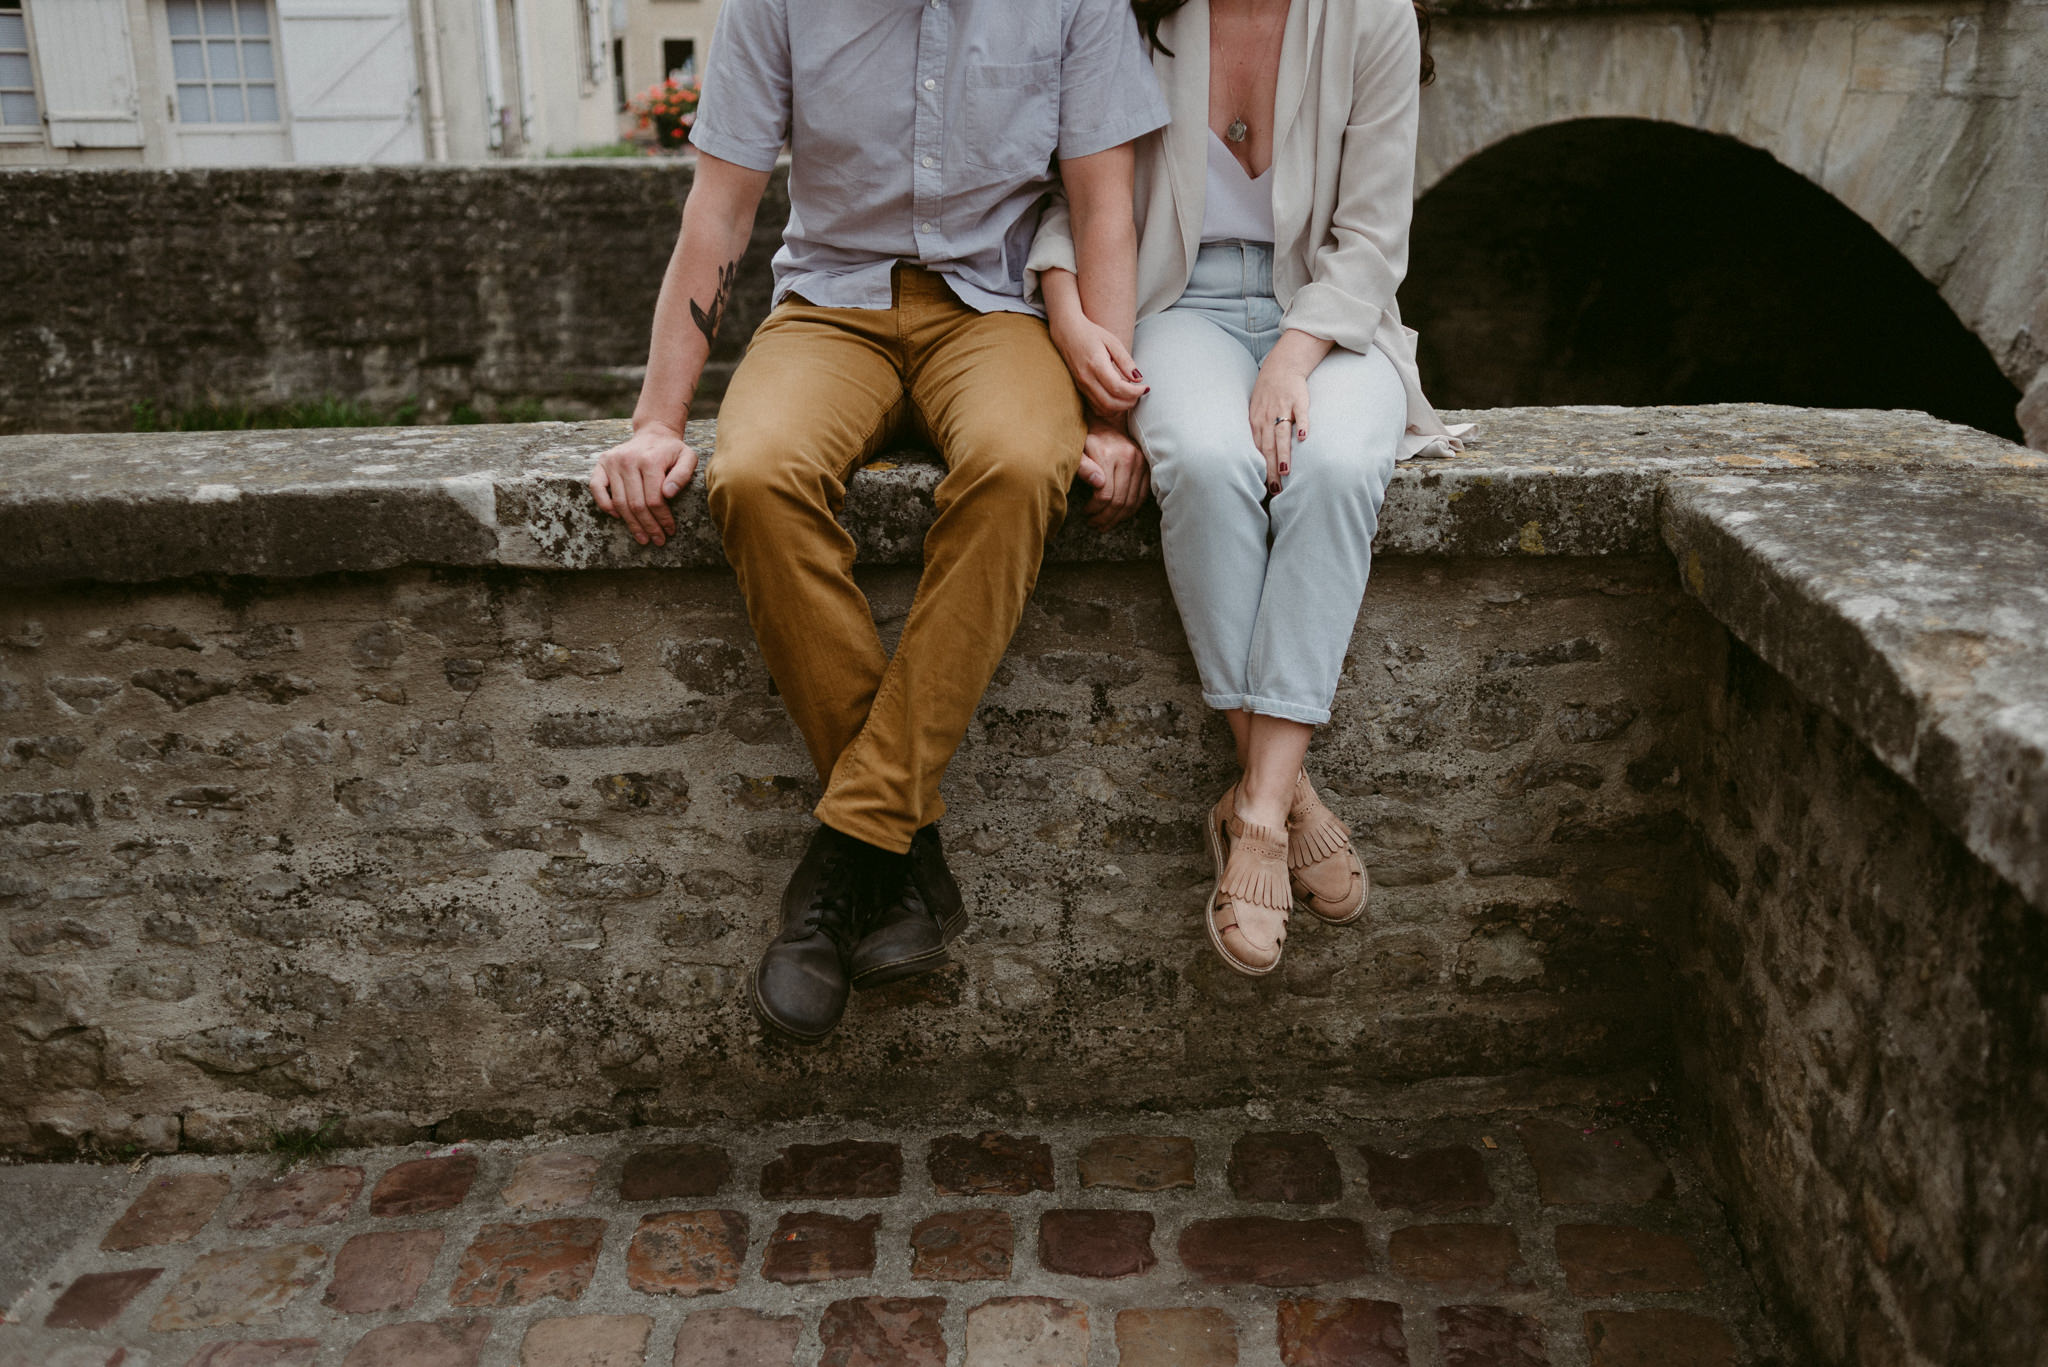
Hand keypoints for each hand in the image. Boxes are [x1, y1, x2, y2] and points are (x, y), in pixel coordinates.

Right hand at [589, 422, 695, 545]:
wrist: (654, 434)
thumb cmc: (672, 451)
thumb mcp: (687, 458)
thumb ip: (683, 475)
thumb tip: (669, 493)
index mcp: (650, 460)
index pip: (654, 499)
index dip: (662, 519)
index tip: (669, 530)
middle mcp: (628, 460)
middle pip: (636, 504)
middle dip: (648, 526)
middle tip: (657, 540)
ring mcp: (613, 461)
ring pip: (619, 502)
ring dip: (631, 524)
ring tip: (642, 537)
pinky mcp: (602, 464)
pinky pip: (596, 488)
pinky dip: (605, 505)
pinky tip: (618, 517)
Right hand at [1050, 309, 1147, 415]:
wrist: (1067, 332)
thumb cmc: (1091, 334)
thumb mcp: (1112, 342)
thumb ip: (1125, 361)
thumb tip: (1138, 378)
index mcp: (1096, 365)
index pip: (1118, 388)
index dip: (1135, 392)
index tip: (1145, 387)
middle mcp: (1087, 379)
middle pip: (1111, 403)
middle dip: (1129, 402)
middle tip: (1140, 393)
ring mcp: (1082, 386)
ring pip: (1103, 408)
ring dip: (1121, 408)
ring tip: (1131, 396)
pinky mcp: (1081, 389)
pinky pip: (1096, 407)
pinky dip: (1110, 408)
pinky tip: (1118, 398)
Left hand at [1076, 417, 1148, 529]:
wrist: (1107, 421)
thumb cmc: (1087, 438)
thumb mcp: (1077, 449)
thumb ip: (1083, 466)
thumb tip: (1097, 484)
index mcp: (1109, 455)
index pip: (1105, 494)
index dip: (1095, 509)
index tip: (1086, 512)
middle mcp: (1129, 458)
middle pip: (1120, 501)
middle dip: (1105, 518)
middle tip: (1095, 524)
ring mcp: (1141, 462)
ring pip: (1132, 501)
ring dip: (1118, 518)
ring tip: (1104, 523)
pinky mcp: (1148, 466)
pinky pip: (1142, 495)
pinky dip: (1131, 509)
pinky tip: (1119, 515)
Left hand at [1248, 354, 1310, 493]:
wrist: (1281, 366)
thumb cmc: (1268, 394)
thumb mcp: (1256, 412)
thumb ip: (1257, 433)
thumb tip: (1256, 457)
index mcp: (1257, 421)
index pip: (1257, 449)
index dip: (1260, 468)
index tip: (1264, 486)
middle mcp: (1267, 416)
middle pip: (1268, 446)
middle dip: (1271, 468)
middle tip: (1274, 488)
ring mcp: (1283, 408)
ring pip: (1282, 434)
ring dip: (1283, 453)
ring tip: (1285, 472)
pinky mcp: (1298, 400)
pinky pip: (1301, 414)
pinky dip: (1303, 425)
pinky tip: (1304, 439)